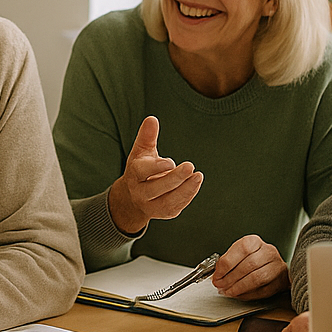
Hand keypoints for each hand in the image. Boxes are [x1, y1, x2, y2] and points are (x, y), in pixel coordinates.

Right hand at [106, 116, 203, 234]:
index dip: (155, 168)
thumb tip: (152, 119)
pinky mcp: (164, 212)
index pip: (141, 172)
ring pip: (167, 201)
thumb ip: (147, 136)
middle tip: (190, 166)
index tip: (170, 162)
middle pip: (155, 189)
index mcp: (134, 175)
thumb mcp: (141, 152)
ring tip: (198, 176)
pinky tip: (196, 182)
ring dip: (185, 190)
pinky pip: (176, 206)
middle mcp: (140, 192)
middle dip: (174, 179)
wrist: (133, 197)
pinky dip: (188, 195)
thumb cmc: (141, 169)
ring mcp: (151, 205)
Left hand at [212, 235, 286, 299]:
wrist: (274, 268)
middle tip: (220, 285)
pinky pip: (263, 291)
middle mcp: (268, 252)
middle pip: (249, 265)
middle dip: (230, 278)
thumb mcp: (238, 255)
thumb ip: (228, 263)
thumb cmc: (253, 260)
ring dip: (238, 288)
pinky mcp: (280, 282)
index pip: (242, 249)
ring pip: (256, 278)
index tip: (217, 275)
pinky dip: (248, 295)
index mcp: (255, 242)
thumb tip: (217, 276)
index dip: (227, 264)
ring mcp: (276, 267)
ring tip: (228, 291)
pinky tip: (239, 295)